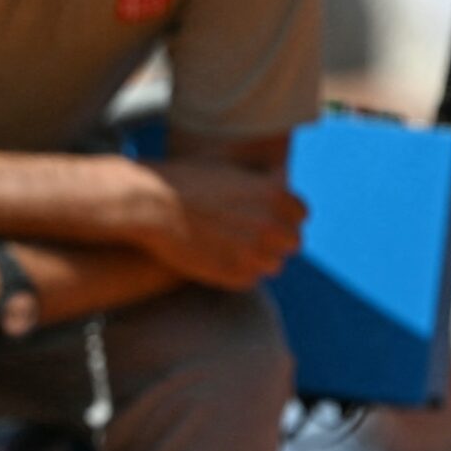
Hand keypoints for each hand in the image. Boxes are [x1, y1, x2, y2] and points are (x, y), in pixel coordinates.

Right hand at [134, 160, 306, 290]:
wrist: (150, 205)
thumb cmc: (184, 181)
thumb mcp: (230, 169)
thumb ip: (261, 182)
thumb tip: (280, 184)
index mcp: (275, 194)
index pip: (300, 215)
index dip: (282, 217)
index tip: (265, 220)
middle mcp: (271, 224)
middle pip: (292, 242)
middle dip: (274, 241)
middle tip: (246, 238)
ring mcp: (254, 252)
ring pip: (272, 265)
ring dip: (256, 260)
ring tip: (229, 250)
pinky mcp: (234, 274)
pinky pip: (249, 280)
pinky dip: (236, 274)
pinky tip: (215, 261)